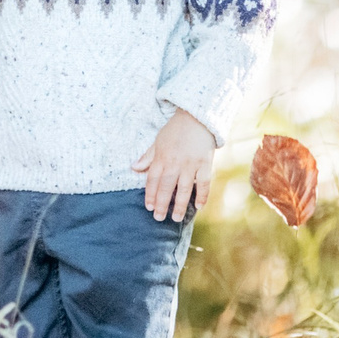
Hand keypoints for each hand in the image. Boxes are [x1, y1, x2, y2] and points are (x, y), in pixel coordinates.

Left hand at [134, 107, 216, 221]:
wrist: (197, 118)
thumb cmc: (175, 130)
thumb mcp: (158, 141)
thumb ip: (148, 157)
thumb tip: (134, 168)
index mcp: (161, 157)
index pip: (153, 179)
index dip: (150, 194)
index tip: (149, 207)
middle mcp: (174, 163)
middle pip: (166, 187)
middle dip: (162, 204)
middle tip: (158, 218)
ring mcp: (190, 164)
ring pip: (184, 189)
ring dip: (180, 205)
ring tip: (176, 218)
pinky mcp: (205, 164)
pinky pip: (203, 183)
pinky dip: (202, 196)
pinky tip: (199, 207)